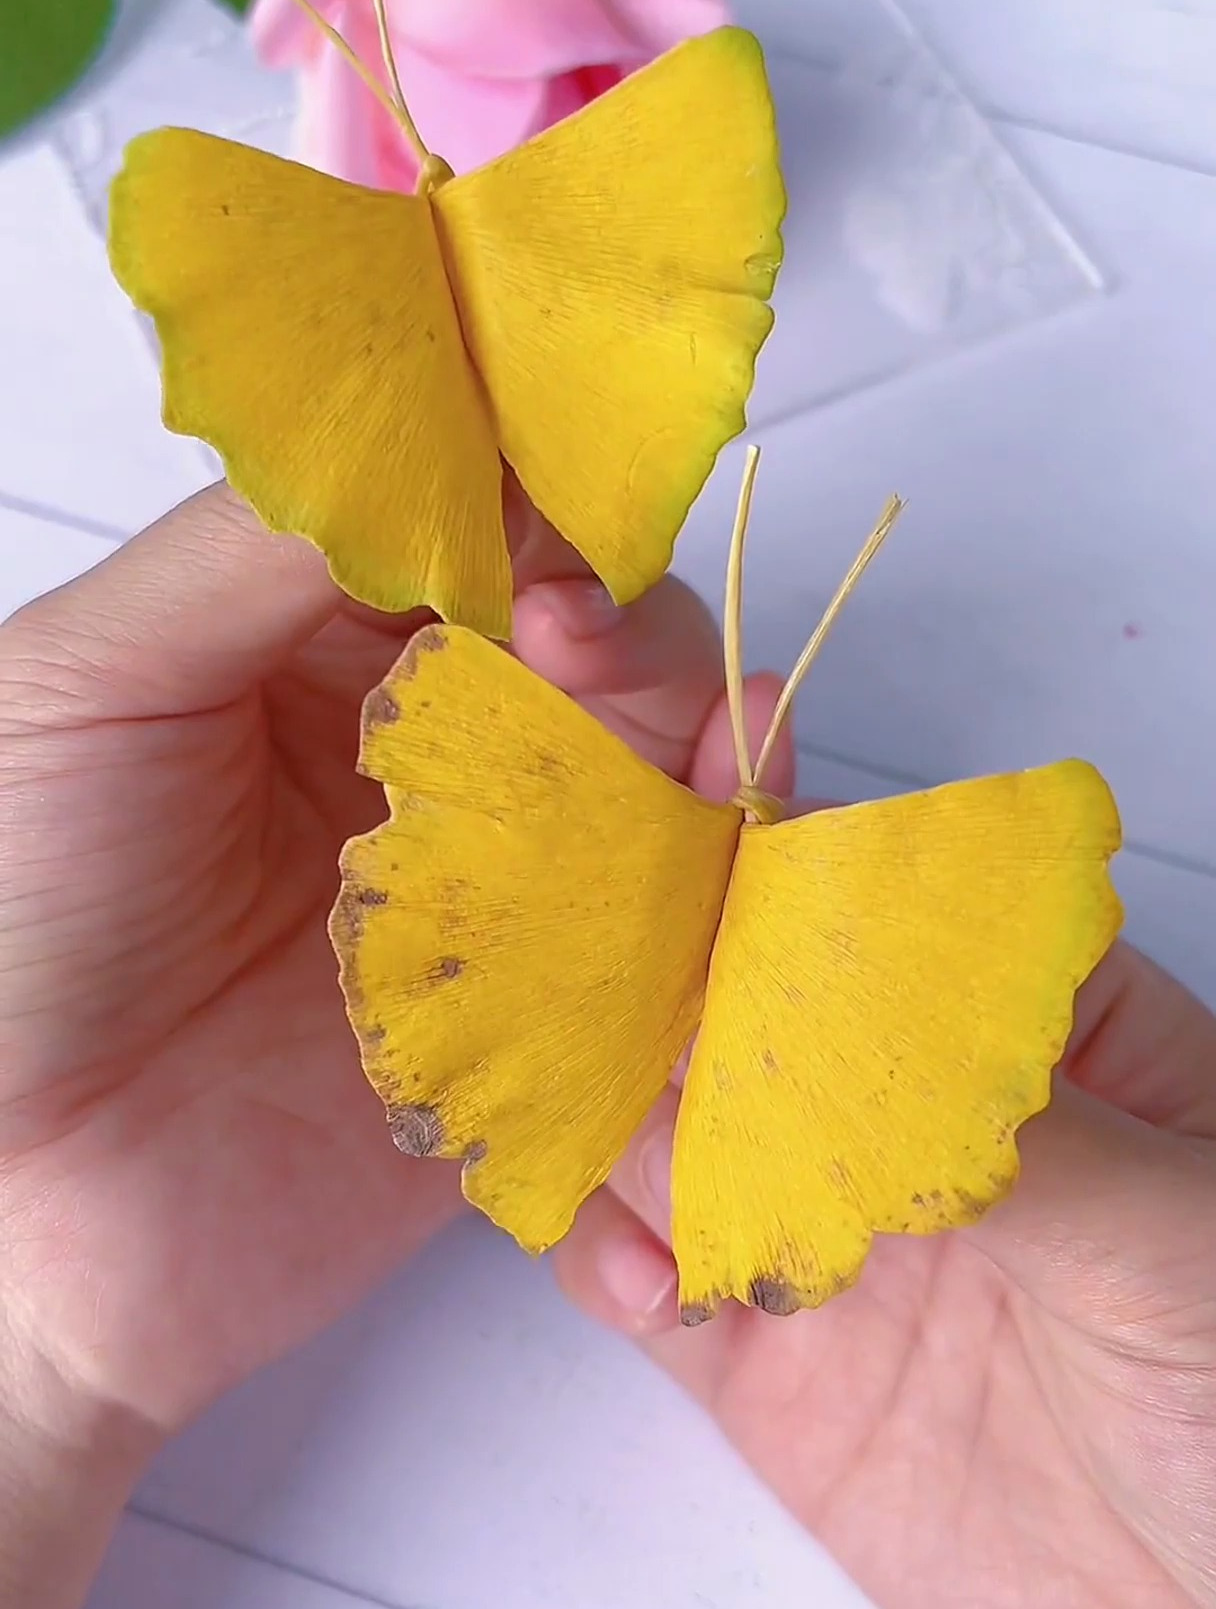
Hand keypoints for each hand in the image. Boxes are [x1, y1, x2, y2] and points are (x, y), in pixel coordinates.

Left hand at [0, 481, 792, 1603]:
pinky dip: (730, 927)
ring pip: (662, 797)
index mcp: (322, 652)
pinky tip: (739, 891)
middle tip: (592, 658)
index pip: (483, 547)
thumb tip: (444, 453)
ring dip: (725, 759)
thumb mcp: (87, 685)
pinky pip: (670, 965)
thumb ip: (256, 557)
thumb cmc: (11, 926)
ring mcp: (498, 896)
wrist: (18, 1206)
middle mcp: (429, 759)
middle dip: (637, 644)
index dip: (543, 528)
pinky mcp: (543, 1029)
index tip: (555, 557)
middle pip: (601, 663)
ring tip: (738, 756)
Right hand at [557, 823, 1215, 1608]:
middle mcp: (905, 1118)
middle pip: (750, 1012)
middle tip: (582, 968)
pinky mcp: (766, 1354)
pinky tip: (644, 1280)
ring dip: (614, 1115)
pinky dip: (606, 1258)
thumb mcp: (1170, 1238)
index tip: (685, 823)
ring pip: (670, 1130)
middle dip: (662, 981)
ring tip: (590, 1122)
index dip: (782, 868)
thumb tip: (857, 1032)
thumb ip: (1009, 1141)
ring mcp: (828, 1229)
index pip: (884, 924)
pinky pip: (646, 1276)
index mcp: (1026, 1039)